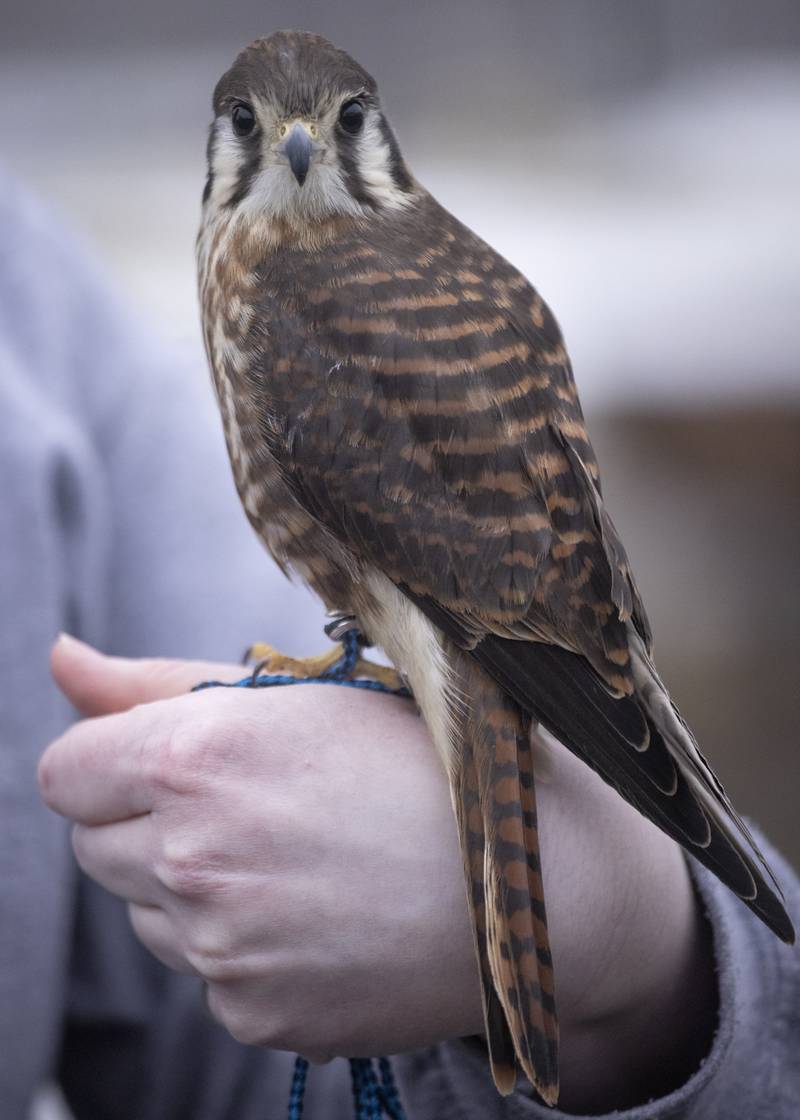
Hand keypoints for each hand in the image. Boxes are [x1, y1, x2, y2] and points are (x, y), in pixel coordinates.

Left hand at [39, 635, 714, 1108]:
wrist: (534, 878)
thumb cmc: (419, 758)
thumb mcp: (300, 693)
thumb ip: (157, 681)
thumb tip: (60, 660)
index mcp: (200, 754)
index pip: (65, 770)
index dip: (112, 760)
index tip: (169, 760)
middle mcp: (194, 856)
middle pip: (94, 843)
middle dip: (147, 819)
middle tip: (248, 802)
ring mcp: (222, 947)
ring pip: (145, 909)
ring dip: (189, 883)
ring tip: (293, 855)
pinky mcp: (253, 1013)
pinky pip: (203, 971)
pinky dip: (238, 944)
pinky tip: (317, 912)